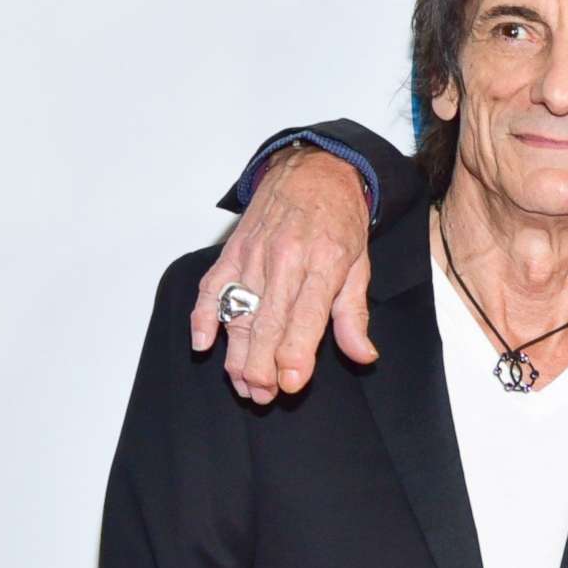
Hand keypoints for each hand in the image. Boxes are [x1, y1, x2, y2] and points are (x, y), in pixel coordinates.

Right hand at [190, 145, 376, 402]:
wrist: (314, 171)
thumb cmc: (339, 222)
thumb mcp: (361, 266)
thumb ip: (354, 314)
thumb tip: (363, 356)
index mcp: (323, 265)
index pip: (306, 317)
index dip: (296, 354)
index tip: (290, 384)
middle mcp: (284, 261)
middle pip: (267, 322)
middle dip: (262, 365)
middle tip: (263, 396)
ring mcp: (253, 256)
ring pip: (239, 312)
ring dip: (236, 354)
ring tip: (244, 385)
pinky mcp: (232, 252)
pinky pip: (212, 288)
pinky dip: (203, 317)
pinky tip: (203, 344)